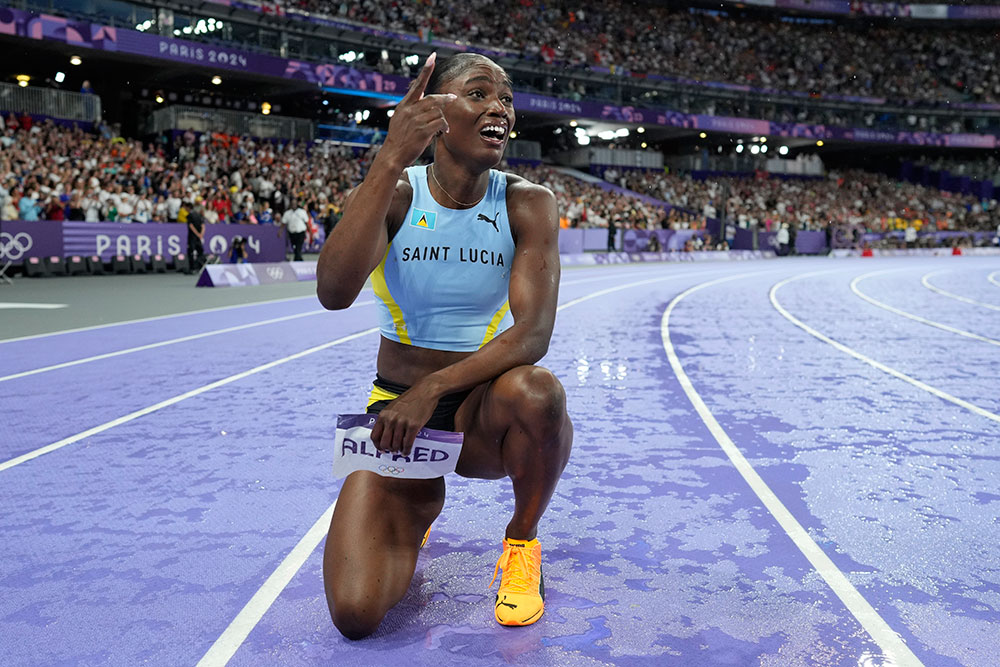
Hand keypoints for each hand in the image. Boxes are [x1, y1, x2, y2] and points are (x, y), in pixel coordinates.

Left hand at [370, 382, 438, 455]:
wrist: (425, 391)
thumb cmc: (411, 399)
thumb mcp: (393, 407)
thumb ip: (388, 419)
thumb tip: (386, 434)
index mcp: (384, 415)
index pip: (374, 435)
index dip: (377, 445)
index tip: (381, 449)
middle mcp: (391, 420)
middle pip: (384, 443)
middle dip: (388, 449)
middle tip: (392, 451)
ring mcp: (402, 423)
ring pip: (396, 445)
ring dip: (398, 451)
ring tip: (401, 451)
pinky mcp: (413, 426)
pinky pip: (407, 444)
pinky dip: (406, 450)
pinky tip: (407, 451)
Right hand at [380, 53, 455, 168]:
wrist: (393, 155)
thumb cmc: (399, 138)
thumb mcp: (400, 119)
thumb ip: (411, 108)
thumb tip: (424, 97)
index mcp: (405, 105)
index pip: (418, 85)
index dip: (426, 70)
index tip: (433, 56)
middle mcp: (410, 110)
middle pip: (433, 99)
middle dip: (445, 98)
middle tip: (453, 97)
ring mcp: (416, 120)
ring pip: (438, 112)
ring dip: (443, 119)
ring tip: (443, 127)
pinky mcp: (422, 131)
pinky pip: (440, 123)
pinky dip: (444, 127)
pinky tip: (443, 132)